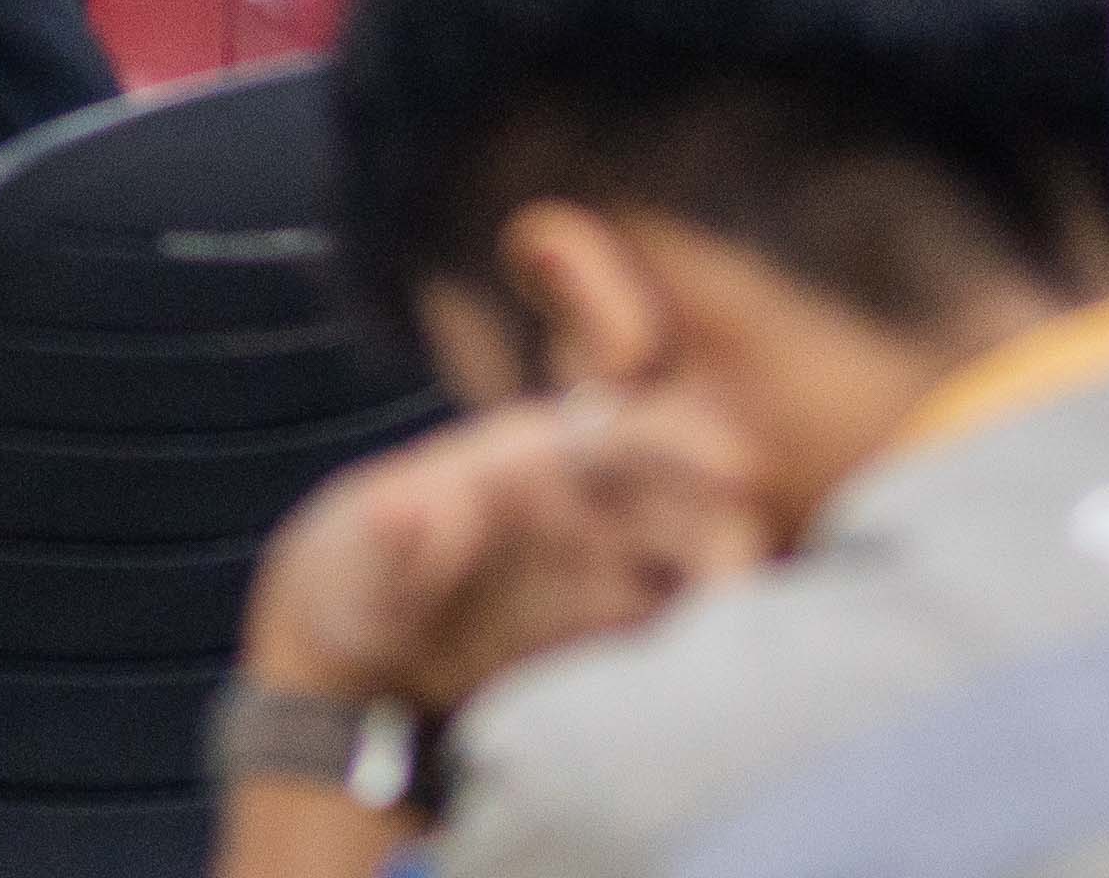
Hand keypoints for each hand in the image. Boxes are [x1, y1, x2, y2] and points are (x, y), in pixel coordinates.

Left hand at [237, 396, 765, 722]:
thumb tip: (399, 510)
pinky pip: (672, 625)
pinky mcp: (609, 628)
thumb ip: (389, 540)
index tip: (739, 465)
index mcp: (529, 457)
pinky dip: (701, 642)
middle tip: (754, 575)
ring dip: (726, 585)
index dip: (681, 440)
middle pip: (678, 497)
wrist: (356, 657)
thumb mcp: (358, 563)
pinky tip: (723, 674)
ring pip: (690, 559)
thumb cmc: (355, 580)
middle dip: (727, 524)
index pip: (619, 433)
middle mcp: (582, 502)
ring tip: (750, 634)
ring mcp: (603, 564)